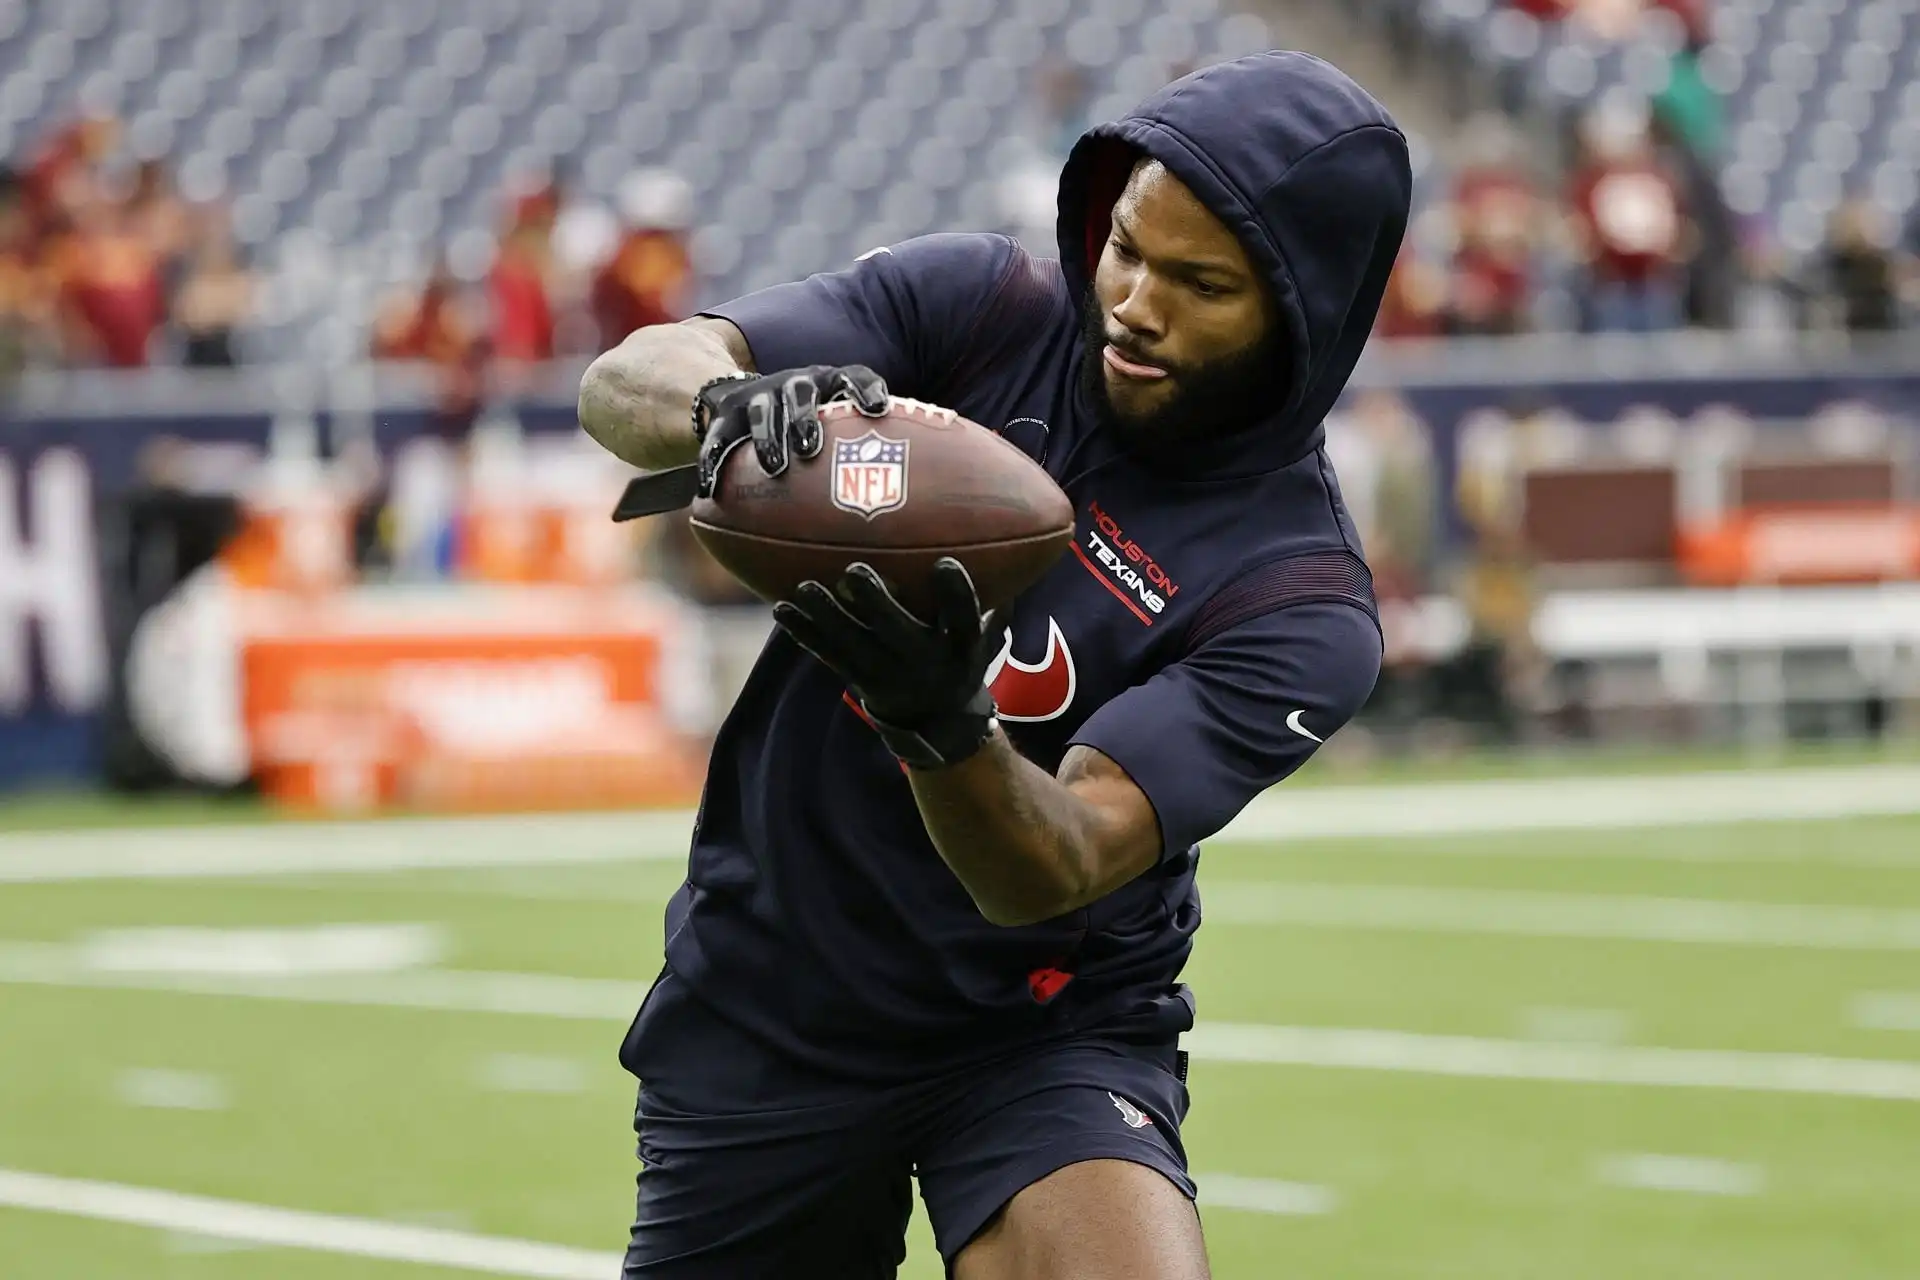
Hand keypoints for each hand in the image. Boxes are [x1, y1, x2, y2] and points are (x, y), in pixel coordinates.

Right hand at [694, 365, 888, 498]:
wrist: (747, 405)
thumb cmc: (812, 437)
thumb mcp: (838, 438)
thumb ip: (865, 465)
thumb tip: (900, 522)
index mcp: (830, 386)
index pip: (853, 377)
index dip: (866, 389)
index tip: (878, 409)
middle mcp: (795, 385)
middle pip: (801, 392)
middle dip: (805, 418)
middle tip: (810, 448)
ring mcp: (759, 397)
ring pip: (762, 410)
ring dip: (768, 436)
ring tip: (774, 466)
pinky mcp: (726, 415)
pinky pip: (717, 439)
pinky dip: (713, 462)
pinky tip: (709, 490)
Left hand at [773, 558, 1003, 769]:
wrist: (939, 722)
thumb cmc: (964, 659)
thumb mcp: (988, 636)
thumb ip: (998, 597)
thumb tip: (1019, 541)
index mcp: (961, 648)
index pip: (964, 620)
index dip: (957, 595)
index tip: (946, 564)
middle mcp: (924, 663)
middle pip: (898, 632)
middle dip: (875, 602)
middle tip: (853, 570)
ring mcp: (888, 675)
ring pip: (853, 644)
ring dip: (826, 617)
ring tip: (803, 589)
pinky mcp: (858, 679)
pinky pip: (828, 656)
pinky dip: (805, 634)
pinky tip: (783, 611)